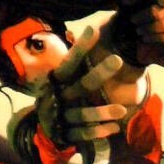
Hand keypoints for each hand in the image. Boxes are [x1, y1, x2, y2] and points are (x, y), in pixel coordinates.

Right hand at [41, 25, 130, 145]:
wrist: (41, 128)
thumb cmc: (58, 96)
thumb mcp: (61, 80)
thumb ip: (73, 63)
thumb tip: (85, 32)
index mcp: (56, 80)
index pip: (69, 62)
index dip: (80, 47)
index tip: (93, 29)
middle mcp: (57, 96)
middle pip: (80, 85)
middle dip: (99, 73)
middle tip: (118, 59)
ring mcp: (60, 116)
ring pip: (82, 114)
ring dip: (102, 112)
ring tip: (122, 110)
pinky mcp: (65, 135)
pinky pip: (82, 135)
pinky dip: (97, 132)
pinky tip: (114, 128)